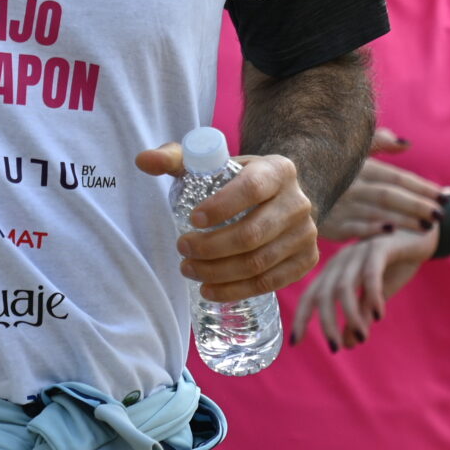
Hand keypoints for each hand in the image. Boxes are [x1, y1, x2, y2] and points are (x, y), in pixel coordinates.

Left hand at [136, 145, 319, 302]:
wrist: (281, 196)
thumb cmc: (237, 180)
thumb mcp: (212, 164)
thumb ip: (176, 158)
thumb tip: (143, 160)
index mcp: (278, 170)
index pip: (252, 188)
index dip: (221, 207)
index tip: (192, 219)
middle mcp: (298, 202)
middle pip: (253, 233)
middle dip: (211, 247)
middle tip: (182, 250)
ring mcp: (306, 234)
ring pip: (259, 263)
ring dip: (218, 273)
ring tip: (189, 270)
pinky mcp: (306, 260)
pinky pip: (270, 282)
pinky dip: (237, 290)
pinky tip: (211, 289)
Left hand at [291, 225, 437, 350]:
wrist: (423, 235)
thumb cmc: (395, 265)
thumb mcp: (376, 296)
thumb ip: (360, 316)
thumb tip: (347, 344)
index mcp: (335, 271)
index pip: (310, 295)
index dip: (301, 318)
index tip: (295, 342)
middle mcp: (341, 261)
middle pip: (323, 294)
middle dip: (326, 323)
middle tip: (334, 349)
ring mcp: (358, 252)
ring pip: (344, 287)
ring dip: (350, 315)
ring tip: (362, 337)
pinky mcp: (380, 247)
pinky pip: (370, 274)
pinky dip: (371, 296)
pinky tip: (378, 315)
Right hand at [314, 130, 442, 238]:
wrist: (289, 190)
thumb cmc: (324, 169)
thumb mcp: (347, 150)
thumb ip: (377, 143)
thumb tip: (406, 144)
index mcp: (358, 166)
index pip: (396, 176)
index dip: (422, 186)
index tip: (445, 195)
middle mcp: (350, 184)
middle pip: (391, 195)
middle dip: (419, 204)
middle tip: (441, 214)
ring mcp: (339, 205)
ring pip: (379, 212)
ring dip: (406, 221)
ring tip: (428, 228)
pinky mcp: (329, 226)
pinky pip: (355, 228)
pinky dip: (373, 230)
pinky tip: (392, 232)